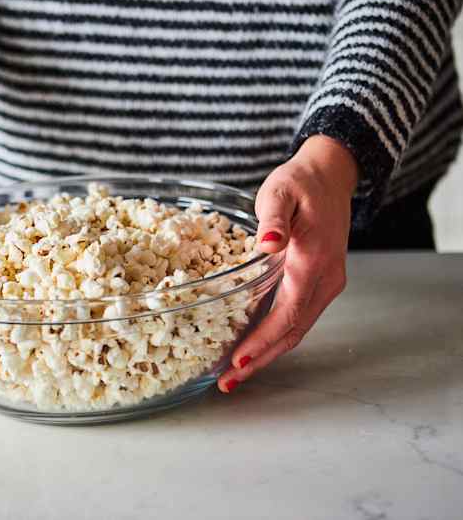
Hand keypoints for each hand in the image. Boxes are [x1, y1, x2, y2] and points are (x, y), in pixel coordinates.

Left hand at [218, 135, 358, 392]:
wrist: (330, 175)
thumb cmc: (300, 183)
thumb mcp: (281, 192)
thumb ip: (274, 219)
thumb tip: (268, 243)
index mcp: (313, 262)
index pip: (287, 314)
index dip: (261, 342)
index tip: (237, 362)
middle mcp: (325, 279)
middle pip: (292, 332)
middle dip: (260, 360)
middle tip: (227, 382)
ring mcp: (326, 283)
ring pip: (297, 329)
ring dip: (267, 353)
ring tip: (236, 372)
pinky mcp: (320, 282)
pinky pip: (298, 317)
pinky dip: (276, 336)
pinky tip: (254, 345)